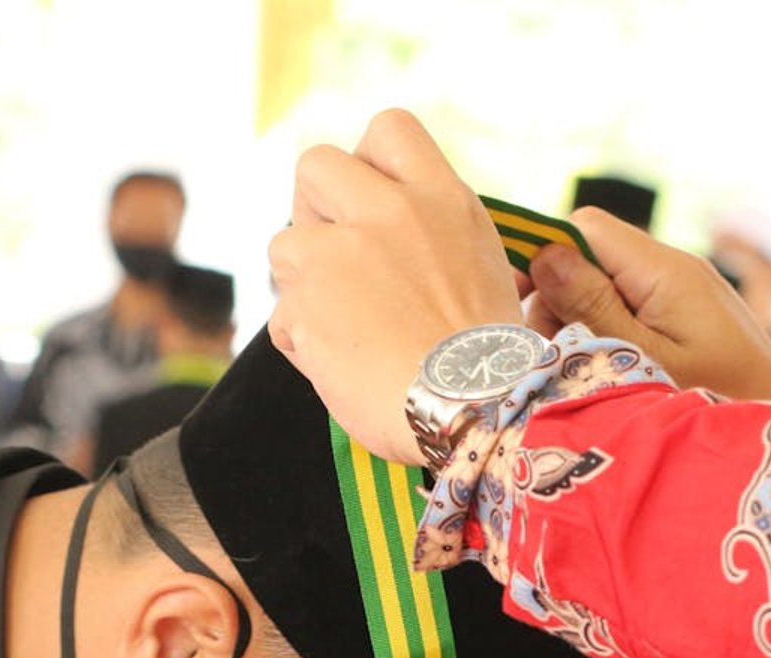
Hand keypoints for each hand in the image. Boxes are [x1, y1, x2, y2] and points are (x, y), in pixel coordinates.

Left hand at [269, 109, 521, 464]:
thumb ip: (432, 233)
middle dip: (313, 205)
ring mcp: (339, 256)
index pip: (388, 129)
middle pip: (315, 164)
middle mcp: (387, 214)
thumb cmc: (486, 360)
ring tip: (348, 326)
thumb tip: (397, 230)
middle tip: (335, 253)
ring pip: (285, 244)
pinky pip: (283, 313)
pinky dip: (303, 340)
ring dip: (304, 283)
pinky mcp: (304, 306)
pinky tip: (343, 364)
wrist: (473, 415)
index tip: (370, 199)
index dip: (367, 161)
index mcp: (441, 200)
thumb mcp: (482, 267)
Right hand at [526, 209, 770, 400]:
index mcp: (664, 270)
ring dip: (579, 323)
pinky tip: (606, 372)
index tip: (517, 303)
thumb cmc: (719, 402)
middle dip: (557, 300)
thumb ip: (593, 307)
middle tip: (551, 356)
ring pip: (605, 286)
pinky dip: (605, 333)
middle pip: (589, 257)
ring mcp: (681, 293)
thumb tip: (544, 255)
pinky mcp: (686, 317)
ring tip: (579, 373)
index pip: (585, 228)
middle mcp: (673, 270)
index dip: (544, 255)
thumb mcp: (644, 360)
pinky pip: (630, 308)